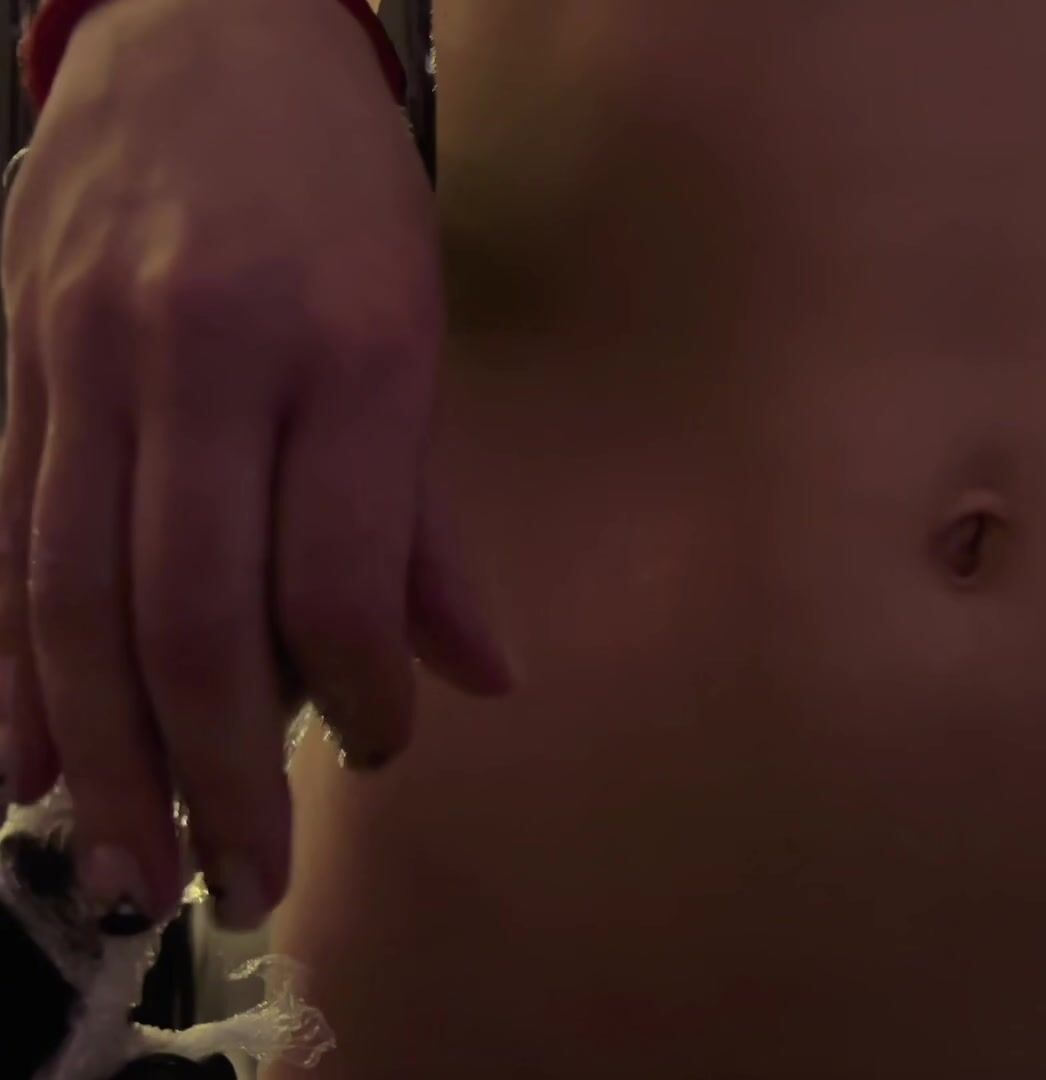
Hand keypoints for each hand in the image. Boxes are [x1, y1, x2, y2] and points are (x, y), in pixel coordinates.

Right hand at [0, 0, 510, 929]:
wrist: (204, 25)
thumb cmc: (342, 188)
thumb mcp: (422, 325)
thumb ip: (428, 516)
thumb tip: (479, 677)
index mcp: (350, 354)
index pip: (336, 580)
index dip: (355, 699)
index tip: (375, 755)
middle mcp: (207, 361)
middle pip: (192, 615)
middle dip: (211, 776)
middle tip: (237, 890)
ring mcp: (88, 360)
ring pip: (73, 595)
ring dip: (99, 754)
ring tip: (130, 870)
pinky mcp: (14, 363)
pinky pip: (1, 538)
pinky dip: (10, 666)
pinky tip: (19, 763)